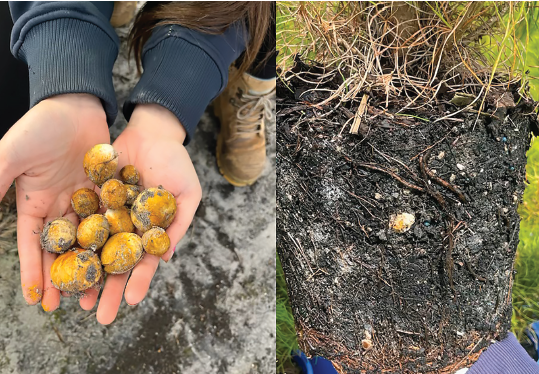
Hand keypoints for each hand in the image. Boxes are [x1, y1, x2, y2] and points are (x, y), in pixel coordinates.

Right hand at [0, 94, 109, 310]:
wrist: (76, 104)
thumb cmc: (40, 127)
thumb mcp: (11, 155)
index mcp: (34, 205)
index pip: (35, 246)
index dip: (35, 273)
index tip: (38, 301)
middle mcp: (61, 207)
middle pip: (66, 249)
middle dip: (70, 277)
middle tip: (77, 306)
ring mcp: (86, 200)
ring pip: (93, 239)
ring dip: (97, 263)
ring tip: (104, 290)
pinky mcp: (109, 191)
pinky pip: (115, 218)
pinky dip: (120, 236)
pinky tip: (129, 256)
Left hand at [81, 104, 201, 324]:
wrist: (152, 132)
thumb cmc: (176, 163)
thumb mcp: (188, 194)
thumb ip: (179, 224)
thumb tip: (167, 258)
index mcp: (150, 232)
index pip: (143, 262)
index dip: (137, 281)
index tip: (130, 301)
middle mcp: (127, 229)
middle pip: (116, 264)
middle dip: (108, 289)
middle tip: (100, 317)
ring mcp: (108, 216)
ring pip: (94, 249)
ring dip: (86, 274)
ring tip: (75, 297)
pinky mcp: (92, 199)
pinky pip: (79, 221)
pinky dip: (71, 241)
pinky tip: (60, 258)